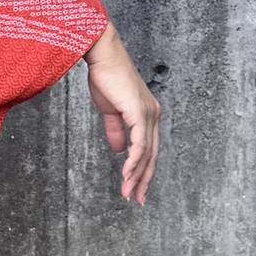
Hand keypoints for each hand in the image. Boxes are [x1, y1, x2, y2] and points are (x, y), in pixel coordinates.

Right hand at [83, 22, 160, 204]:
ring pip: (146, 153)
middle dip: (144, 180)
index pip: (148, 148)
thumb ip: (116, 130)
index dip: (142, 170)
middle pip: (152, 155)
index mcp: (147, 114)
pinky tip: (127, 176)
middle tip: (137, 200)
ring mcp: (148, 114)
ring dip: (137, 176)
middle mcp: (152, 115)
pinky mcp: (139, 112)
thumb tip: (119, 151)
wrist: (102, 56)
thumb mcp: (109, 110)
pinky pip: (139, 144)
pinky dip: (134, 162)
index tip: (135, 188)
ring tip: (129, 194)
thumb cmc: (105, 78)